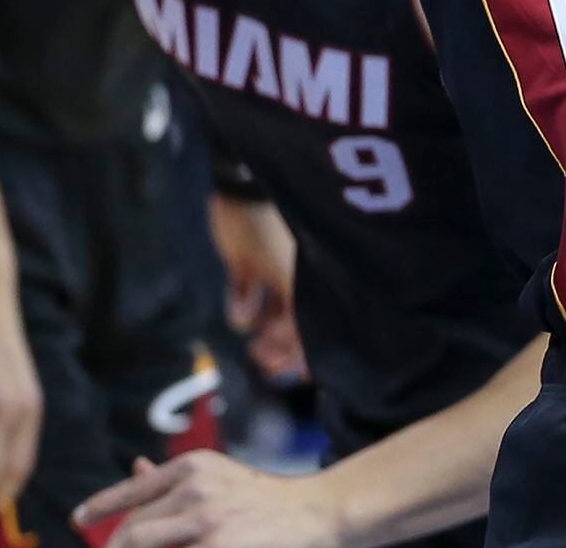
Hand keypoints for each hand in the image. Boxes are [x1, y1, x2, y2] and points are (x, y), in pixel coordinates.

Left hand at [77, 453, 346, 547]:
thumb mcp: (221, 477)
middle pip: (130, 532)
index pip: (131, 491)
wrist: (319, 512)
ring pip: (140, 544)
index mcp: (193, 467)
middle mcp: (195, 489)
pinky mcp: (218, 547)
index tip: (78, 519)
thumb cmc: (266, 500)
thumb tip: (135, 466)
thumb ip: (174, 479)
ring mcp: (206, 521)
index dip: (99, 507)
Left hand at [208, 195, 305, 381]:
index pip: (325, 324)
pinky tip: (241, 304)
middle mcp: (301, 278)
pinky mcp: (244, 266)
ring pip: (270, 317)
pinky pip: (243, 299)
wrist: (242, 195)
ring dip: (263, 334)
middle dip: (283, 348)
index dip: (313, 351)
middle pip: (296, 326)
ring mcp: (272, 272)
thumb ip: (301, 324)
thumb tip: (309, 368)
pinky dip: (239, 309)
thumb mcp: (295, 284)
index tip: (302, 371)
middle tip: (267, 359)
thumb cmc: (278, 235)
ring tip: (255, 344)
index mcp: (322, 277)